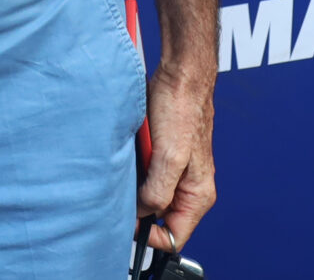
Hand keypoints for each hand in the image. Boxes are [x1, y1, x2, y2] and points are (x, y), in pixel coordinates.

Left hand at [136, 68, 213, 251]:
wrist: (178, 77)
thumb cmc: (181, 111)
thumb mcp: (169, 156)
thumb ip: (158, 191)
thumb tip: (142, 213)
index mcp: (198, 195)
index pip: (175, 237)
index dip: (150, 236)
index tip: (127, 222)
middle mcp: (187, 188)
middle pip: (159, 218)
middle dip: (136, 212)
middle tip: (115, 196)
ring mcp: (173, 172)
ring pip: (147, 197)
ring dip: (131, 189)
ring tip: (119, 173)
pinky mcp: (160, 156)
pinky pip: (142, 175)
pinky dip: (129, 171)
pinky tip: (121, 159)